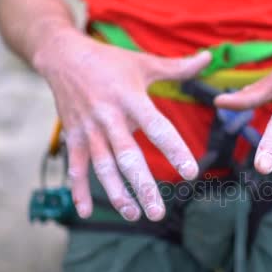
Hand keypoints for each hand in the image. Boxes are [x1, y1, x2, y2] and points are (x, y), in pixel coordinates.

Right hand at [33, 29, 210, 220]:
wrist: (63, 56)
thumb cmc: (110, 61)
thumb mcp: (144, 62)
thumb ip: (178, 67)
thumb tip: (208, 57)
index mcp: (131, 99)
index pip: (157, 128)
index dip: (174, 150)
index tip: (191, 172)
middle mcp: (109, 118)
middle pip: (128, 157)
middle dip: (143, 186)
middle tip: (158, 212)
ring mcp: (89, 130)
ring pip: (103, 167)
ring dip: (117, 193)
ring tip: (133, 215)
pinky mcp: (73, 137)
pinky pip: (75, 167)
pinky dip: (78, 190)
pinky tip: (85, 212)